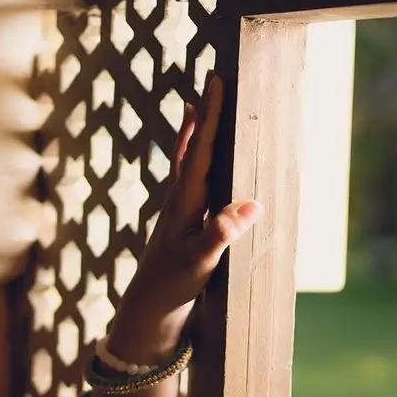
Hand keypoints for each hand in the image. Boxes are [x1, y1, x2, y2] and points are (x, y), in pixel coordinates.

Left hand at [107, 74, 261, 363]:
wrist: (146, 315)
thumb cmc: (172, 288)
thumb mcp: (199, 263)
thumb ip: (221, 233)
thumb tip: (250, 205)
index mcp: (184, 203)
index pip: (200, 150)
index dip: (210, 115)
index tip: (215, 81)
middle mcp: (177, 202)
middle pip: (191, 148)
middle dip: (202, 116)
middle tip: (210, 81)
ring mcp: (176, 214)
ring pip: (187, 164)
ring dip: (193, 136)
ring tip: (195, 109)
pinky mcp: (179, 228)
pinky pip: (190, 185)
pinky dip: (194, 165)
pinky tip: (197, 166)